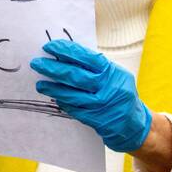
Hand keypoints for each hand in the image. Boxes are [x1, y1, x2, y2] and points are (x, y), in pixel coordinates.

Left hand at [30, 39, 152, 152]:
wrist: (134, 124)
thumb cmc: (120, 93)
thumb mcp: (114, 75)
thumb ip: (95, 66)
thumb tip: (66, 55)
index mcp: (111, 71)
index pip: (86, 57)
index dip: (66, 50)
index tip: (49, 46)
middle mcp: (107, 87)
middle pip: (75, 75)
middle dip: (53, 68)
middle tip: (37, 63)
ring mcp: (101, 104)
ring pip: (71, 94)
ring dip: (52, 88)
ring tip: (39, 83)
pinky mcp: (95, 119)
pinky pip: (73, 108)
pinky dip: (62, 101)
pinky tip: (52, 96)